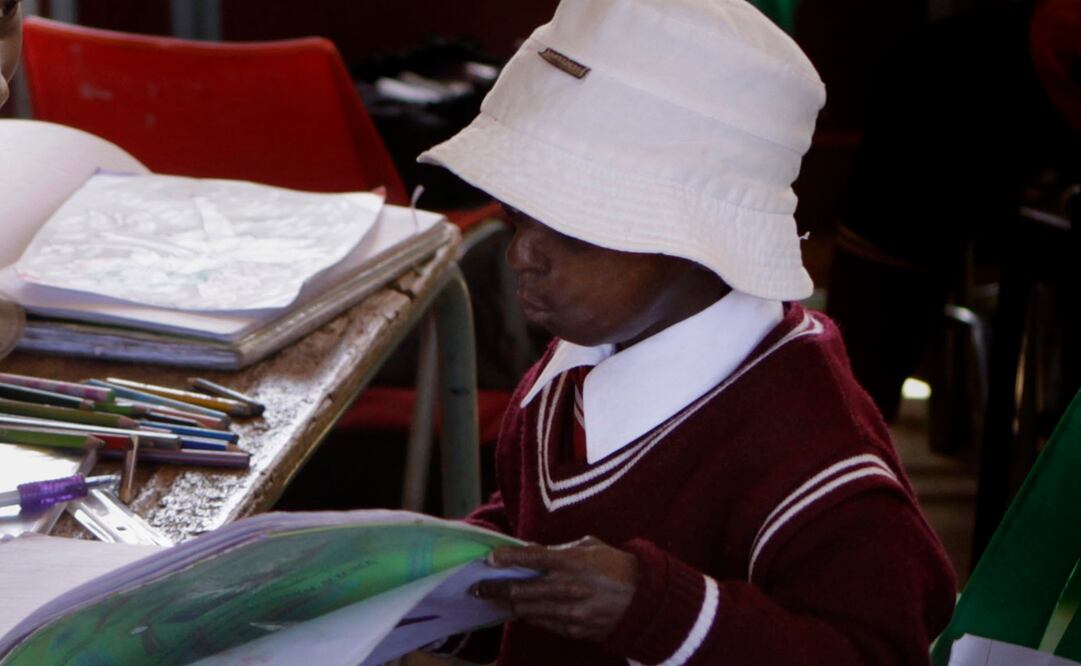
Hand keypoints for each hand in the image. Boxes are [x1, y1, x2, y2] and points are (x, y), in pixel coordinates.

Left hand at [472, 536, 637, 641]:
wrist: (645, 601)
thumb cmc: (617, 566)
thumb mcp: (589, 546)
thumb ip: (558, 550)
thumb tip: (531, 553)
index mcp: (573, 562)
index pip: (530, 559)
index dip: (506, 559)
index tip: (489, 559)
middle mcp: (568, 588)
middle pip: (520, 591)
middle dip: (495, 589)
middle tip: (477, 587)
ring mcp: (570, 612)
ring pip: (527, 610)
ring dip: (506, 605)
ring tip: (491, 599)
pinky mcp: (573, 629)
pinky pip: (542, 623)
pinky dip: (528, 615)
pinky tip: (518, 610)